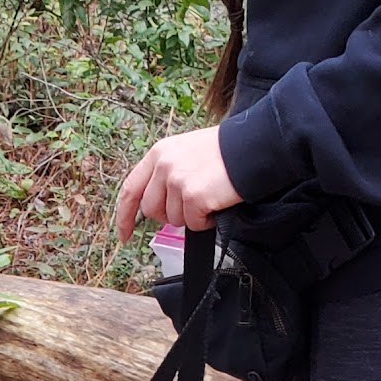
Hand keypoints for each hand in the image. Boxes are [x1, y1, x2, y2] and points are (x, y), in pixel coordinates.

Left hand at [114, 127, 241, 241]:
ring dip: (192, 216)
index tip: (124, 234)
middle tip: (193, 202)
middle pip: (152, 210)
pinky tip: (218, 202)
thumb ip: (166, 175)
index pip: (130, 189)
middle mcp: (165, 166)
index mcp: (159, 153)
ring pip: (173, 220)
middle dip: (170, 215)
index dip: (125, 216)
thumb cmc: (226, 152)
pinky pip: (194, 224)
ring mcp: (178, 181)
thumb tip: (155, 207)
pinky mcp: (194, 196)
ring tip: (210, 195)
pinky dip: (207, 220)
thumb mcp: (187, 154)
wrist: (256, 145)